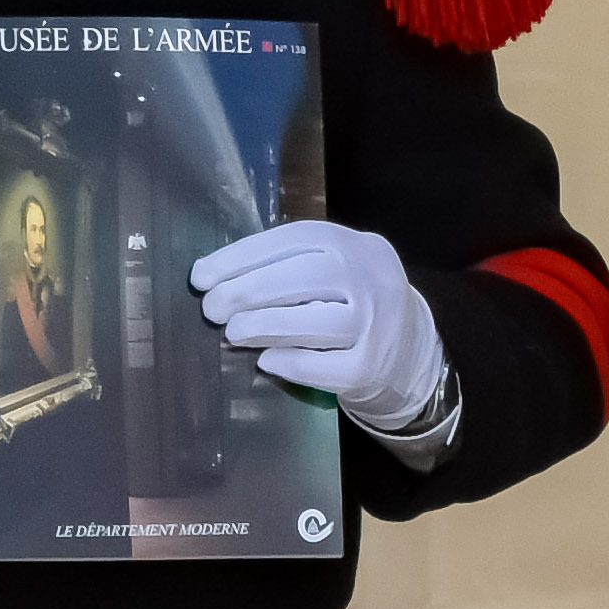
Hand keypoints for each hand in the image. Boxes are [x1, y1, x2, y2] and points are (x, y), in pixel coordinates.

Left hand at [191, 220, 454, 441]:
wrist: (409, 349)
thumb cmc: (349, 301)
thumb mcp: (331, 268)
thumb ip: (285, 267)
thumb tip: (214, 279)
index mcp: (353, 244)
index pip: (292, 241)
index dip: (241, 256)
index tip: (200, 276)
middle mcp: (370, 278)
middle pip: (306, 277)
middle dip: (248, 291)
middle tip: (211, 308)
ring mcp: (377, 323)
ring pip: (319, 321)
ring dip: (266, 325)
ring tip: (232, 332)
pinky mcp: (372, 366)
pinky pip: (328, 366)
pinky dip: (293, 363)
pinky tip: (267, 361)